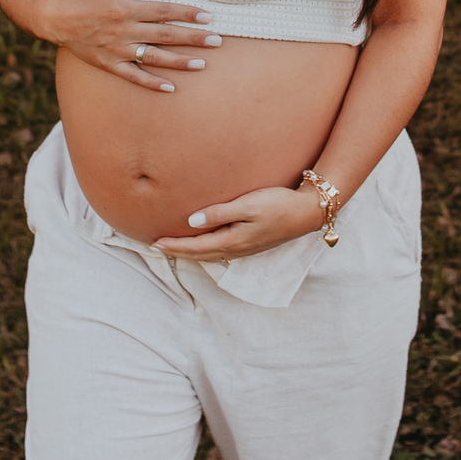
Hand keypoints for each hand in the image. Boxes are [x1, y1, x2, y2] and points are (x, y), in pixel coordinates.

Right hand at [45, 0, 221, 90]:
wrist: (58, 18)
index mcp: (127, 9)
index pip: (164, 11)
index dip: (188, 13)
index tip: (208, 16)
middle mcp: (125, 31)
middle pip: (165, 35)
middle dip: (192, 38)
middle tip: (216, 41)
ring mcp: (117, 50)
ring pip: (154, 58)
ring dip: (179, 62)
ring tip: (202, 64)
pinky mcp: (109, 65)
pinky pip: (133, 76)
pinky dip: (152, 83)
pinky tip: (170, 87)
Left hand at [153, 183, 324, 260]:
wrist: (306, 213)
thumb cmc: (278, 204)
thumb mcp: (248, 205)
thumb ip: (220, 214)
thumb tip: (192, 222)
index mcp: (232, 241)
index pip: (195, 247)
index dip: (174, 246)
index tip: (154, 243)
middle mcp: (236, 250)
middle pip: (200, 254)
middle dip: (177, 251)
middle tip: (156, 248)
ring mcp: (244, 249)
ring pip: (209, 254)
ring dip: (190, 252)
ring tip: (174, 247)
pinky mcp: (251, 244)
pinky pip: (220, 251)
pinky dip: (205, 250)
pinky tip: (204, 244)